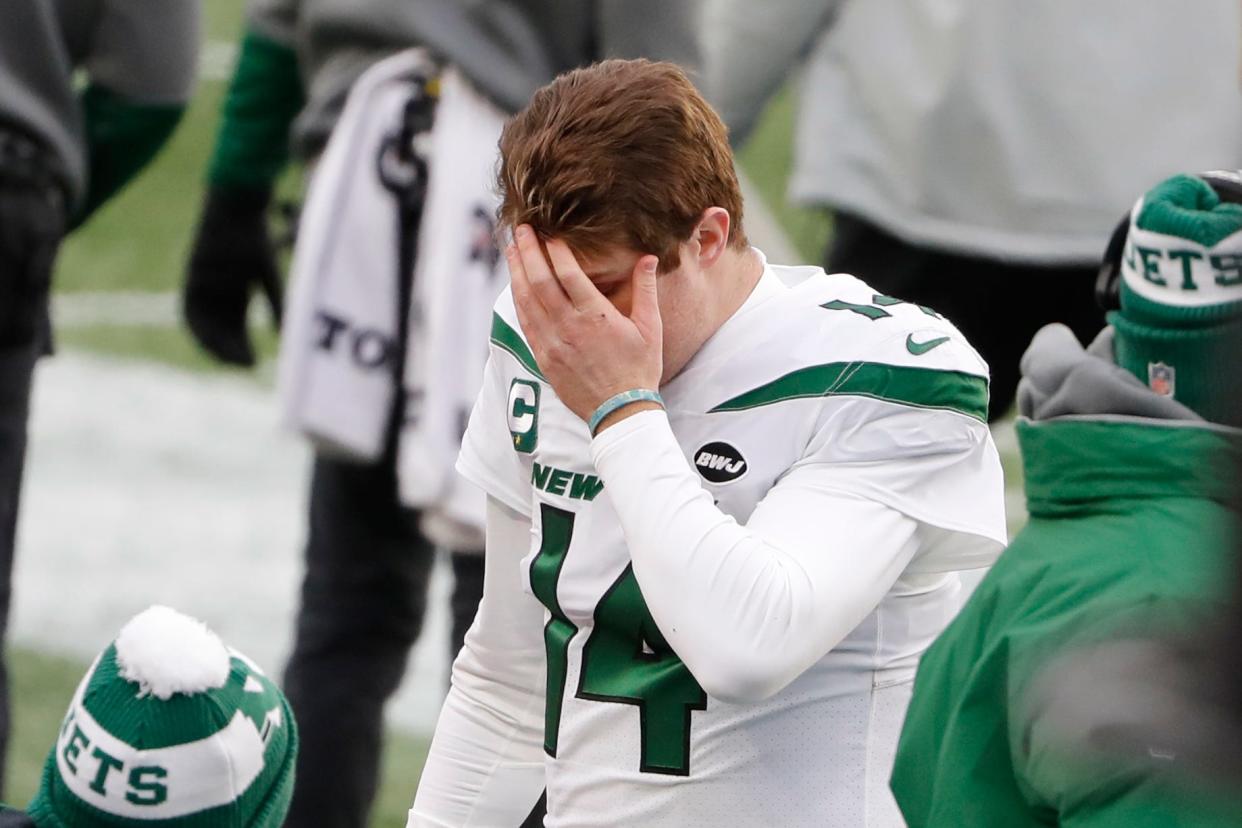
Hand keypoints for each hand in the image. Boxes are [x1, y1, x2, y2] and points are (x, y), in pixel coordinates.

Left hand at [183, 186, 283, 366]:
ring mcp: (200, 286)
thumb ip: (276, 305)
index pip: (233, 328)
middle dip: (230, 351)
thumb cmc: (255, 237)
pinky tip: (214, 340)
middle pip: (219, 330)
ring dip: (215, 346)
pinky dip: (201, 329)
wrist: (236, 208)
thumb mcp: (268, 276)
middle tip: (246, 366)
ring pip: (204, 326)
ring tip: (232, 360)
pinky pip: (190, 311)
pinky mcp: (190, 278)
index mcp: (233, 291)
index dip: (240, 347)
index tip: (253, 362)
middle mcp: (214, 292)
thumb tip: (286, 333)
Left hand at [507, 225, 662, 425]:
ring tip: (511, 249)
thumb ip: (646, 290)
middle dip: (529, 252)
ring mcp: (553, 343)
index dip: (557, 250)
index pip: (569, 273)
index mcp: (596, 317)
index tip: (549, 231)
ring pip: (527, 300)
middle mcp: (569, 327)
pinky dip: (518, 300)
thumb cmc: (639, 369)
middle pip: (541, 281)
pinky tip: (515, 285)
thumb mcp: (650, 328)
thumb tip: (648, 257)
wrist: (619, 411)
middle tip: (521, 229)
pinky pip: (525, 323)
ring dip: (517, 272)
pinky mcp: (543, 357)